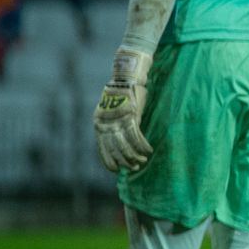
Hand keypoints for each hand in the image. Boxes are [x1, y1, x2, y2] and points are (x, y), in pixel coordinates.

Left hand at [95, 48, 153, 173]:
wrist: (126, 78)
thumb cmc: (121, 95)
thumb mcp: (111, 111)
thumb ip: (114, 125)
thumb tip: (120, 141)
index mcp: (99, 125)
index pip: (103, 149)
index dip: (110, 162)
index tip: (117, 170)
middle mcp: (106, 125)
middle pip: (115, 150)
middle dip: (125, 161)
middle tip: (134, 168)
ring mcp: (118, 121)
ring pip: (126, 145)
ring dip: (135, 156)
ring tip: (143, 161)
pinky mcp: (131, 117)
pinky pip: (137, 136)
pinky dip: (143, 145)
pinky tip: (148, 150)